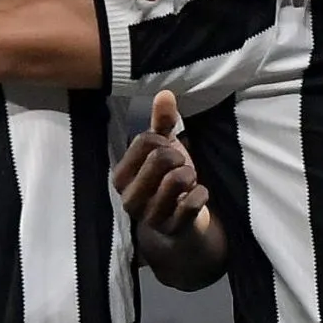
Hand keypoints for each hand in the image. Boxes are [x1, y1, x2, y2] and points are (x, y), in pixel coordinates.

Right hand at [112, 91, 210, 235]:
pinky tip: (196, 196)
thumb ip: (162, 123)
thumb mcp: (163, 151)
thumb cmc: (168, 182)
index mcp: (121, 176)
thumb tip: (165, 93)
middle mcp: (129, 198)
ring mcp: (150, 216)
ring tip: (187, 181)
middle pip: (160, 158)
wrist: (181, 225)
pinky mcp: (172, 229)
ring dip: (190, 175)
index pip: (144, 141)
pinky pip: (193, 201)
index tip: (167, 150)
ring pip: (177, 178)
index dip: (163, 139)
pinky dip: (201, 194)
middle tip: (181, 166)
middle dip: (179, 157)